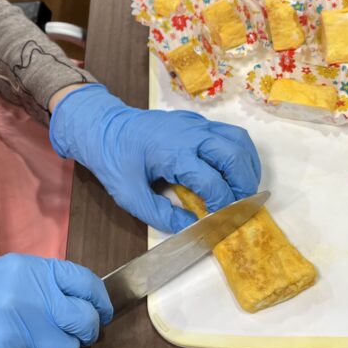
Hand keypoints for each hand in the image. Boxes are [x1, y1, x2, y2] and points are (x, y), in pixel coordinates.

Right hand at [0, 254, 112, 347]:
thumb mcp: (5, 271)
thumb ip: (42, 282)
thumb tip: (76, 297)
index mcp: (30, 272)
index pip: (84, 283)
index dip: (99, 300)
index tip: (101, 310)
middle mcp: (31, 300)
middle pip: (83, 322)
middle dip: (84, 331)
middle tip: (74, 333)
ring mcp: (21, 333)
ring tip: (30, 342)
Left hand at [49, 84, 260, 233]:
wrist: (101, 127)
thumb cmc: (113, 159)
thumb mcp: (129, 195)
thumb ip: (160, 215)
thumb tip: (191, 227)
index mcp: (173, 152)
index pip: (212, 181)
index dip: (223, 204)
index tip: (222, 221)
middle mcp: (190, 133)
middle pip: (233, 156)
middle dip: (243, 185)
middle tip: (239, 207)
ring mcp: (195, 123)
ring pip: (238, 139)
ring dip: (247, 166)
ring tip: (242, 190)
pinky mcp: (196, 120)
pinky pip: (229, 133)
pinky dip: (239, 153)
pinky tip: (233, 172)